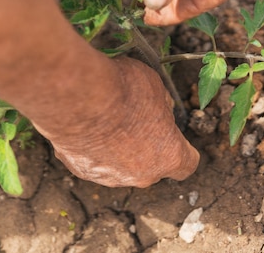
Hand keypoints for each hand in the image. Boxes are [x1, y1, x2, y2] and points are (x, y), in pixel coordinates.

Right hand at [41, 57, 199, 187]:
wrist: (77, 96)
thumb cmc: (124, 89)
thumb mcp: (156, 87)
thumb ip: (161, 106)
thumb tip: (158, 109)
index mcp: (169, 156)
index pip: (187, 164)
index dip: (182, 149)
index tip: (173, 135)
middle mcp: (142, 175)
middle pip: (152, 167)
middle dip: (148, 147)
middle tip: (137, 120)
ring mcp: (109, 177)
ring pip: (121, 166)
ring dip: (119, 149)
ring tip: (108, 120)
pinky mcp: (81, 171)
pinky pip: (94, 161)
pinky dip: (94, 148)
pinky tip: (88, 124)